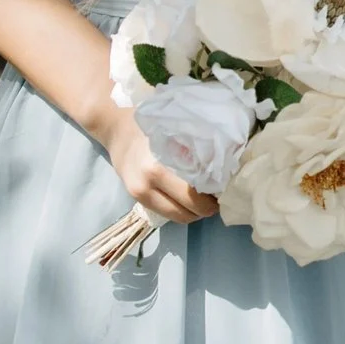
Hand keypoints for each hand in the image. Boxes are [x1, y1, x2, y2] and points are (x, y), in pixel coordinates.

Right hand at [95, 109, 216, 224]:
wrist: (117, 130)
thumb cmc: (153, 127)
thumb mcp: (178, 134)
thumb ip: (197, 153)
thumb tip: (225, 170)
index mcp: (159, 167)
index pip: (193, 194)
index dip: (214, 197)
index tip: (226, 191)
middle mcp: (148, 183)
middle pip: (187, 209)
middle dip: (206, 208)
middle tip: (219, 199)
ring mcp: (139, 193)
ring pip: (176, 216)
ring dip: (193, 213)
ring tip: (205, 201)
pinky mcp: (135, 198)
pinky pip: (164, 213)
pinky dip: (180, 211)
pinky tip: (188, 200)